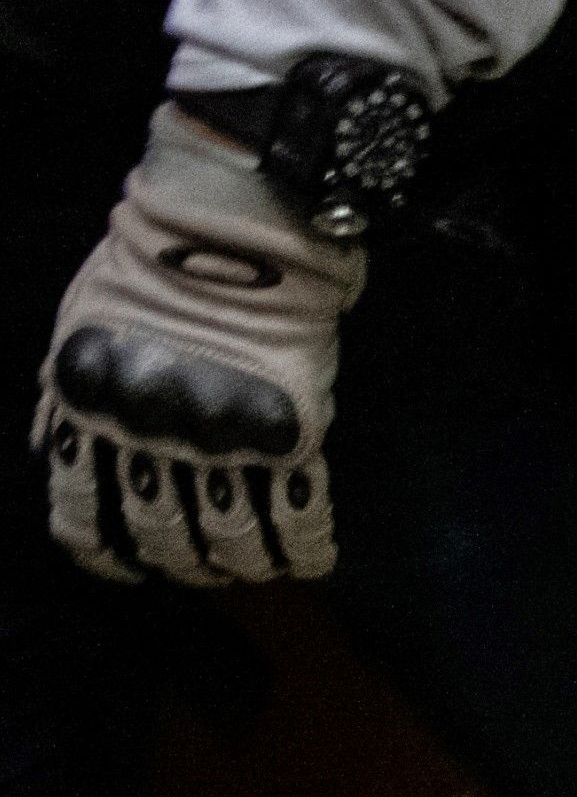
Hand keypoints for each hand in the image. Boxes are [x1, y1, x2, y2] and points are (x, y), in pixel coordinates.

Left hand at [35, 109, 364, 584]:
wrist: (227, 229)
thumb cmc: (146, 270)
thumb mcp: (78, 332)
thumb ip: (68, 398)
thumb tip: (48, 450)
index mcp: (93, 410)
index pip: (84, 519)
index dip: (105, 556)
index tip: (127, 567)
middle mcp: (151, 434)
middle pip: (164, 538)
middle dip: (184, 562)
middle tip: (203, 565)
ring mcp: (223, 437)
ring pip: (232, 540)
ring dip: (244, 564)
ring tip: (255, 566)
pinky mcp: (287, 432)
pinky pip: (299, 518)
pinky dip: (305, 551)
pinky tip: (308, 564)